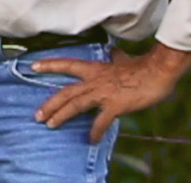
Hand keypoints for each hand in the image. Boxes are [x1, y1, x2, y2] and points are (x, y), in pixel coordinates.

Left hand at [32, 43, 190, 141]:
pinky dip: (95, 130)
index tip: (32, 66)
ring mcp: (103, 93)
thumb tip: (114, 52)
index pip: (67, 64)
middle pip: (66, 92)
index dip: (49, 65)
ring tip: (50, 124)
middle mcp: (95, 80)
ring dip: (61, 115)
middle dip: (50, 103)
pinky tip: (91, 139)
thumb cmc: (143, 66)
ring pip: (75, 104)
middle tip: (37, 115)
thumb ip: (115, 58)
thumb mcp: (123, 60)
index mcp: (95, 69)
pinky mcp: (115, 105)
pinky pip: (101, 120)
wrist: (158, 71)